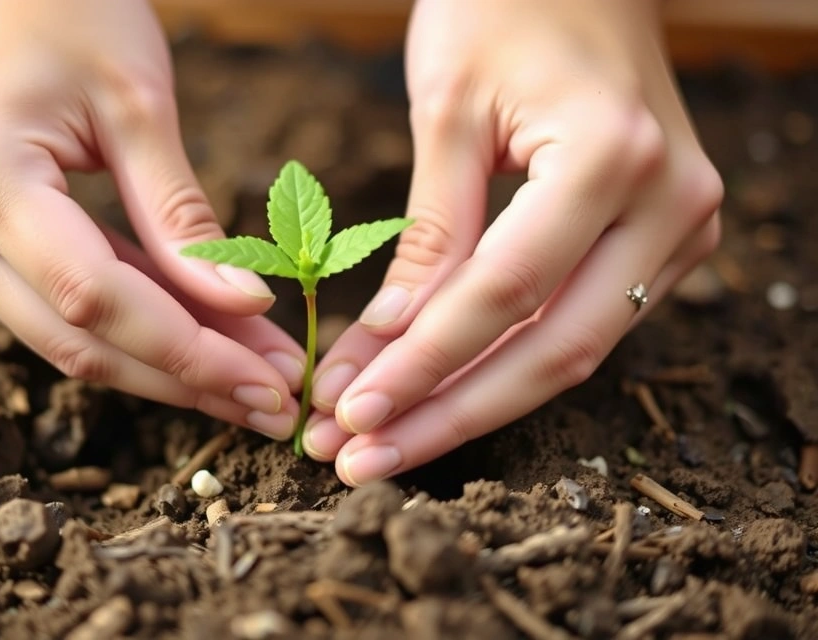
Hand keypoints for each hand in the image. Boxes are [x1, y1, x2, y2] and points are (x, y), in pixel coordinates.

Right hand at [0, 0, 302, 438]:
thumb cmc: (67, 14)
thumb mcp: (139, 103)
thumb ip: (182, 217)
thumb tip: (245, 308)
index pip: (98, 299)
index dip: (191, 353)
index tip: (272, 385)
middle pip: (80, 340)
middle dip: (188, 377)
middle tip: (275, 402)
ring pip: (67, 341)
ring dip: (167, 364)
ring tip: (254, 376)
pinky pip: (55, 314)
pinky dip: (133, 330)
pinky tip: (201, 341)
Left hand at [302, 0, 723, 484]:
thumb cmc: (503, 5)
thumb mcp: (447, 112)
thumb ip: (429, 234)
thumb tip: (389, 343)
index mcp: (613, 157)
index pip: (504, 294)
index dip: (423, 364)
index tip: (349, 414)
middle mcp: (670, 203)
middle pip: (553, 350)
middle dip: (448, 414)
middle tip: (359, 461)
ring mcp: (680, 227)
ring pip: (572, 350)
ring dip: (474, 401)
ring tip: (388, 443)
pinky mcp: (663, 239)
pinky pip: (583, 321)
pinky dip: (508, 361)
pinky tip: (443, 393)